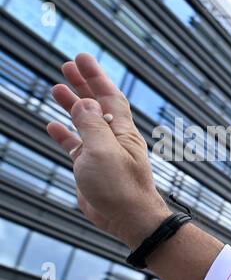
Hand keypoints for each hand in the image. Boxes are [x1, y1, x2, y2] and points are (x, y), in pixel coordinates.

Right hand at [45, 53, 170, 245]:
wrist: (129, 221)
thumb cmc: (121, 187)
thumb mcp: (103, 151)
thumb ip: (91, 125)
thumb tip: (85, 103)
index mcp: (123, 131)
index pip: (109, 96)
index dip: (96, 76)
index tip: (81, 58)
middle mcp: (114, 139)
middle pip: (97, 105)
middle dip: (84, 84)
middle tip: (67, 66)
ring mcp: (102, 154)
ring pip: (84, 123)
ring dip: (72, 105)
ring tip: (56, 88)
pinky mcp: (92, 170)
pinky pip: (76, 146)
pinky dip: (65, 134)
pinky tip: (52, 125)